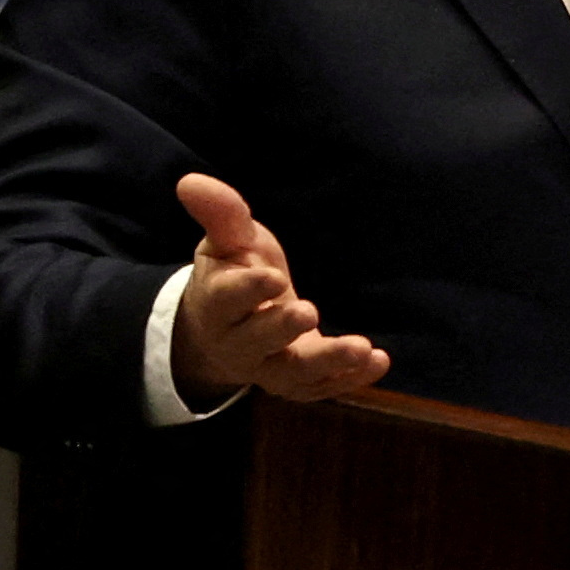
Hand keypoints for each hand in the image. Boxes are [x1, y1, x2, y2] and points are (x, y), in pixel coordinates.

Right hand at [170, 173, 390, 406]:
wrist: (227, 330)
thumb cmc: (233, 272)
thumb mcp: (227, 241)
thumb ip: (221, 214)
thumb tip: (190, 181)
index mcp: (217, 303)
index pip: (227, 298)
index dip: (248, 289)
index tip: (273, 277)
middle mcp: (239, 342)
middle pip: (258, 341)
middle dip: (281, 328)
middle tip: (308, 311)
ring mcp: (269, 367)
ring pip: (293, 373)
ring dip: (327, 363)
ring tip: (360, 348)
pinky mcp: (298, 381)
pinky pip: (321, 388)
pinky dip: (349, 379)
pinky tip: (378, 361)